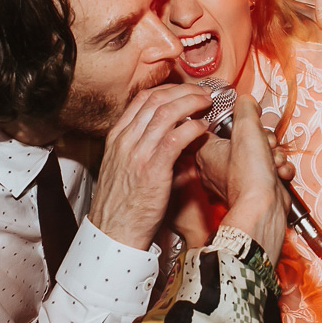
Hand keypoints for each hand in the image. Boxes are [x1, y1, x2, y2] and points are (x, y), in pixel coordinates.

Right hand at [88, 83, 210, 249]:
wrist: (113, 232)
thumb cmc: (122, 205)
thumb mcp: (121, 167)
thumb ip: (139, 147)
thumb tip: (166, 134)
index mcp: (117, 137)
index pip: (143, 99)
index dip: (168, 89)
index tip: (185, 91)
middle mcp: (126, 140)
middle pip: (157, 100)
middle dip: (185, 91)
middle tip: (203, 93)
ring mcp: (138, 153)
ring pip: (168, 112)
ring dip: (193, 103)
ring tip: (208, 104)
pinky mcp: (153, 168)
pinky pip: (176, 137)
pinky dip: (193, 127)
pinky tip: (203, 128)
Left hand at [196, 95, 288, 261]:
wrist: (264, 207)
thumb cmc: (249, 173)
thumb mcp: (246, 127)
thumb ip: (245, 108)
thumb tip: (247, 102)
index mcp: (206, 151)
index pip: (215, 126)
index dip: (237, 122)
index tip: (248, 123)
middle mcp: (218, 167)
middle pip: (244, 139)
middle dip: (263, 139)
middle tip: (265, 144)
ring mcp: (237, 180)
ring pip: (260, 154)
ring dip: (274, 154)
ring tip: (273, 160)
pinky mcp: (255, 190)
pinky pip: (269, 171)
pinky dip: (278, 169)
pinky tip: (279, 172)